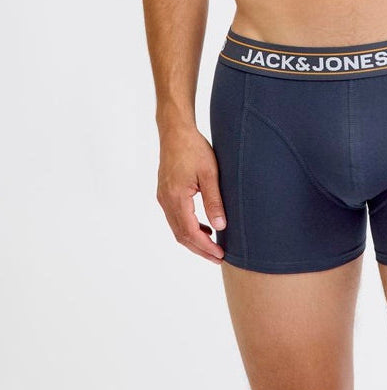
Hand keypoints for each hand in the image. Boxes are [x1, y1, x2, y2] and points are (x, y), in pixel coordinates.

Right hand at [156, 124, 225, 264]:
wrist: (175, 131)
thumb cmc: (194, 148)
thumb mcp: (210, 173)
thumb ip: (214, 200)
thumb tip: (220, 226)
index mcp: (176, 197)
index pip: (190, 232)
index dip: (205, 247)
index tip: (220, 255)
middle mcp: (166, 201)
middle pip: (181, 235)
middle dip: (200, 249)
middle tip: (218, 258)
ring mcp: (163, 197)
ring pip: (177, 228)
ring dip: (193, 239)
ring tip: (213, 246)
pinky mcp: (165, 193)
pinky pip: (175, 218)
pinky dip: (188, 227)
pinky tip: (203, 226)